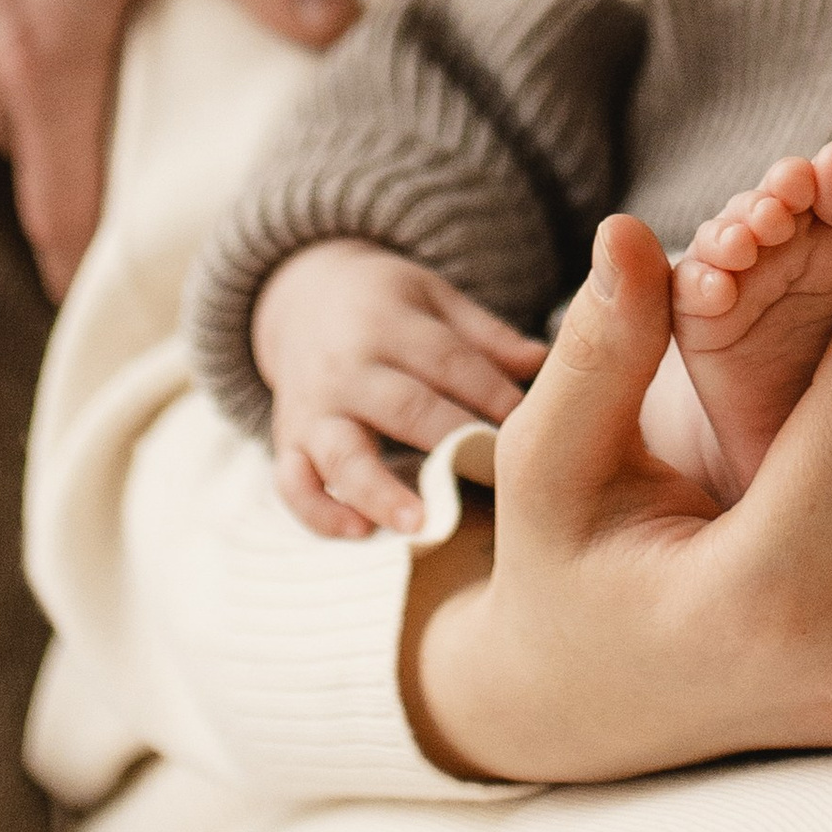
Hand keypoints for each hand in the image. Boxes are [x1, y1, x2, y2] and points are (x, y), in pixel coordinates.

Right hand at [251, 241, 546, 542]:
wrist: (298, 298)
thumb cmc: (383, 305)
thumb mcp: (432, 298)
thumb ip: (486, 335)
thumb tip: (544, 362)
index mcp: (389, 322)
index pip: (448, 361)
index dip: (491, 394)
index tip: (530, 427)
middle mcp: (347, 367)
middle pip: (403, 407)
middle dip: (449, 441)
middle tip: (493, 477)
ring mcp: (313, 408)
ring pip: (343, 454)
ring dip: (381, 491)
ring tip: (420, 525)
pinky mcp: (287, 442)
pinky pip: (293, 484)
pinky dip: (318, 513)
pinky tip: (357, 534)